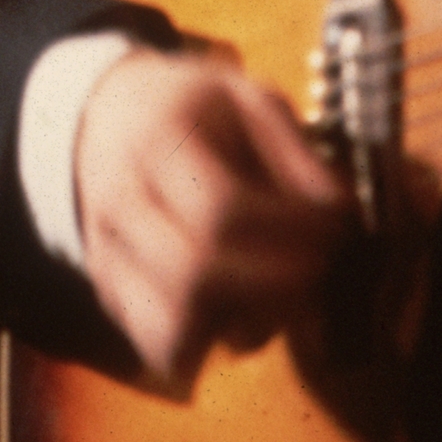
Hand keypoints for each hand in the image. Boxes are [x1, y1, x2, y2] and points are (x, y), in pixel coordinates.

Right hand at [75, 46, 348, 387]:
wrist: (108, 116)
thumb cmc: (192, 110)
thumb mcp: (245, 96)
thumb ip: (293, 146)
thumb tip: (335, 210)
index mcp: (154, 144)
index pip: (220, 210)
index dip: (289, 232)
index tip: (333, 229)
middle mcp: (118, 204)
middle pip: (194, 277)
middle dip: (276, 287)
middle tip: (318, 268)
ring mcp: (106, 254)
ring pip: (171, 327)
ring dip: (245, 325)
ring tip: (284, 294)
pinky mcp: (110, 293)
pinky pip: (160, 345)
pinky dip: (212, 343)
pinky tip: (242, 306)